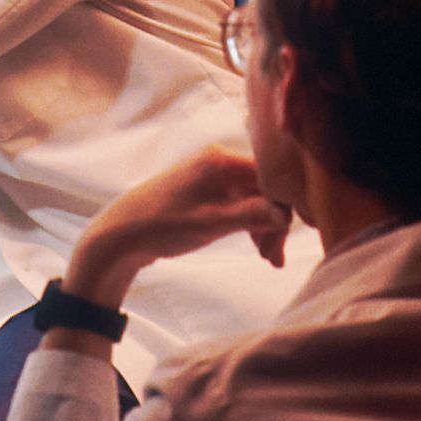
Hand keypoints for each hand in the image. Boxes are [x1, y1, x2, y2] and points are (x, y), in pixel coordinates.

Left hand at [65, 147, 292, 310]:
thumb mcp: (212, 223)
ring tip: (267, 258)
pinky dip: (252, 226)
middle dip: (276, 222)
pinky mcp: (208, 195)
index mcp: (221, 161)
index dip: (289, 204)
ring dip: (266, 228)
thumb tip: (288, 215)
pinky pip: (242, 206)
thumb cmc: (162, 225)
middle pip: (266, 189)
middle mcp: (220, 163)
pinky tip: (259, 249)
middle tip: (274, 257)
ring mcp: (213, 178)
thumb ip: (253, 216)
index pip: (272, 176)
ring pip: (256, 200)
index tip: (299, 234)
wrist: (121, 235)